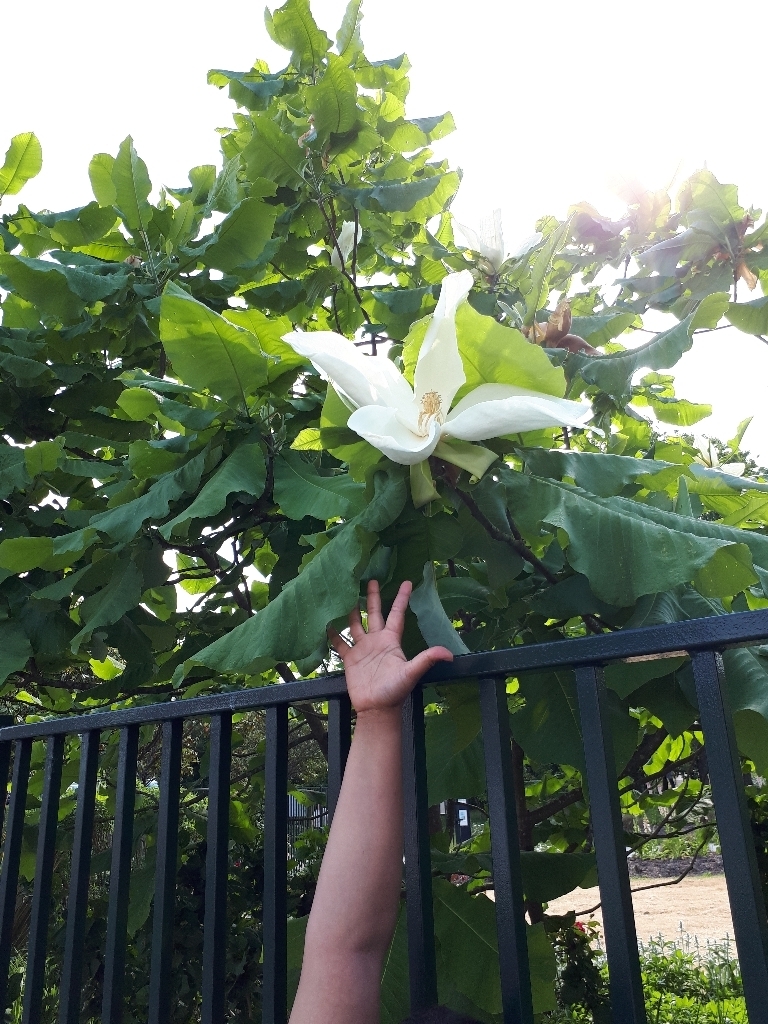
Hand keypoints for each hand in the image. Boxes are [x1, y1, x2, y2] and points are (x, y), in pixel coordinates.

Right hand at [329, 580, 452, 714]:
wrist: (376, 708)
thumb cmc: (395, 690)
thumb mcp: (411, 672)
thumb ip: (427, 659)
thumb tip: (448, 654)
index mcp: (391, 640)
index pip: (397, 614)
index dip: (401, 598)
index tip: (406, 581)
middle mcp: (377, 640)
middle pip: (374, 613)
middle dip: (373, 597)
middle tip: (371, 578)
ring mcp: (363, 648)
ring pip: (355, 624)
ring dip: (351, 610)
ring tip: (345, 594)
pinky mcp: (350, 659)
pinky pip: (340, 643)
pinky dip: (333, 633)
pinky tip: (325, 622)